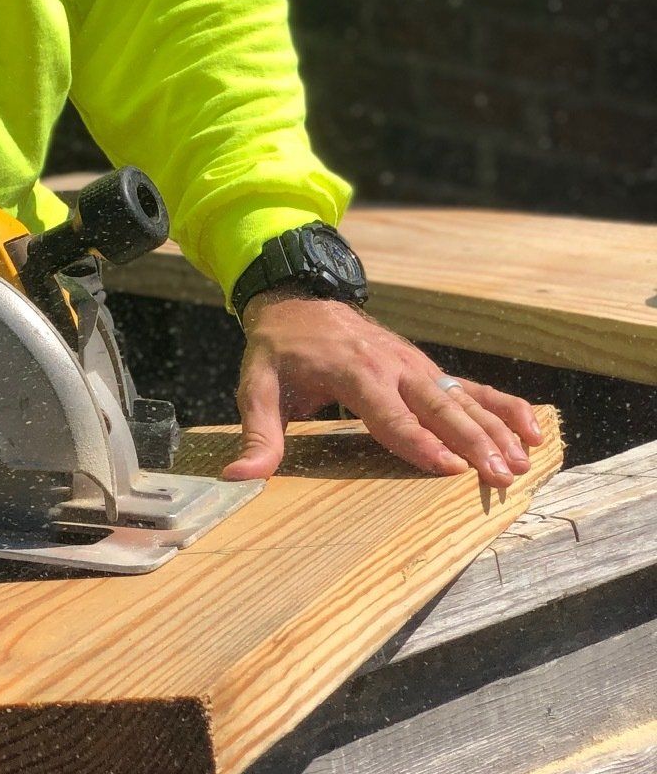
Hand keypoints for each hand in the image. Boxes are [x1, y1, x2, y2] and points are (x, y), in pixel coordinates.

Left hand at [224, 294, 544, 487]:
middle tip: (501, 473)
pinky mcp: (426, 369)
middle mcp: (392, 366)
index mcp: (353, 371)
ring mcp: (415, 365)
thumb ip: (257, 433)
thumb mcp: (257, 384)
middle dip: (471, 441)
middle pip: (437, 407)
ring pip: (462, 398)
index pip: (388, 413)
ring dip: (495, 428)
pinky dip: (502, 405)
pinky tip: (533, 427)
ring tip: (525, 459)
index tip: (448, 468)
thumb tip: (239, 477)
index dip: (417, 441)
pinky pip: (470, 387)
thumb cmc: (278, 348)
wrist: (297, 296)